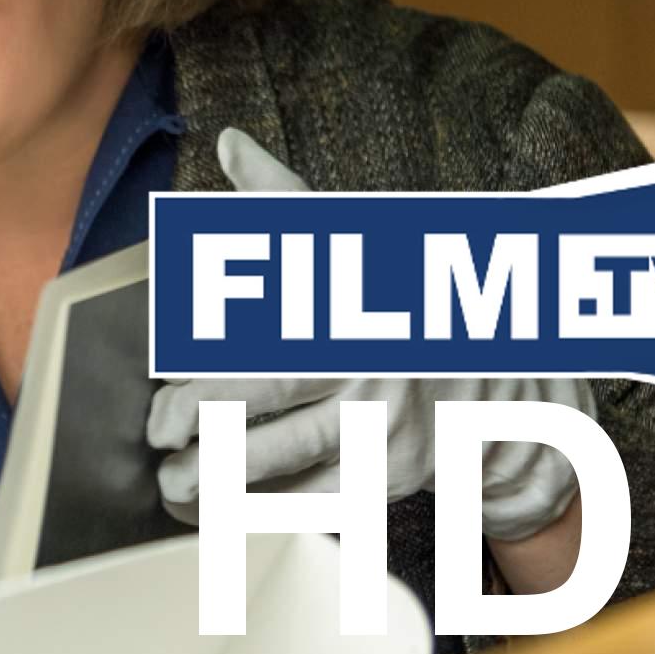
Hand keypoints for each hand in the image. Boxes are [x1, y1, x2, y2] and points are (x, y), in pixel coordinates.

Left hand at [146, 128, 592, 541]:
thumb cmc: (395, 295)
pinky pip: (314, 502)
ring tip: (176, 486)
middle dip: (196, 430)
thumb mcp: (347, 236)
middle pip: (260, 406)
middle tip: (159, 440)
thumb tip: (229, 141)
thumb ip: (279, 196)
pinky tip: (224, 512)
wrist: (494, 365)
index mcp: (342, 307)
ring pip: (282, 463)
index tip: (160, 394)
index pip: (252, 343)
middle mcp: (363, 366)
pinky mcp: (393, 475)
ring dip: (218, 483)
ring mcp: (382, 426)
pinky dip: (262, 512)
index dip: (196, 377)